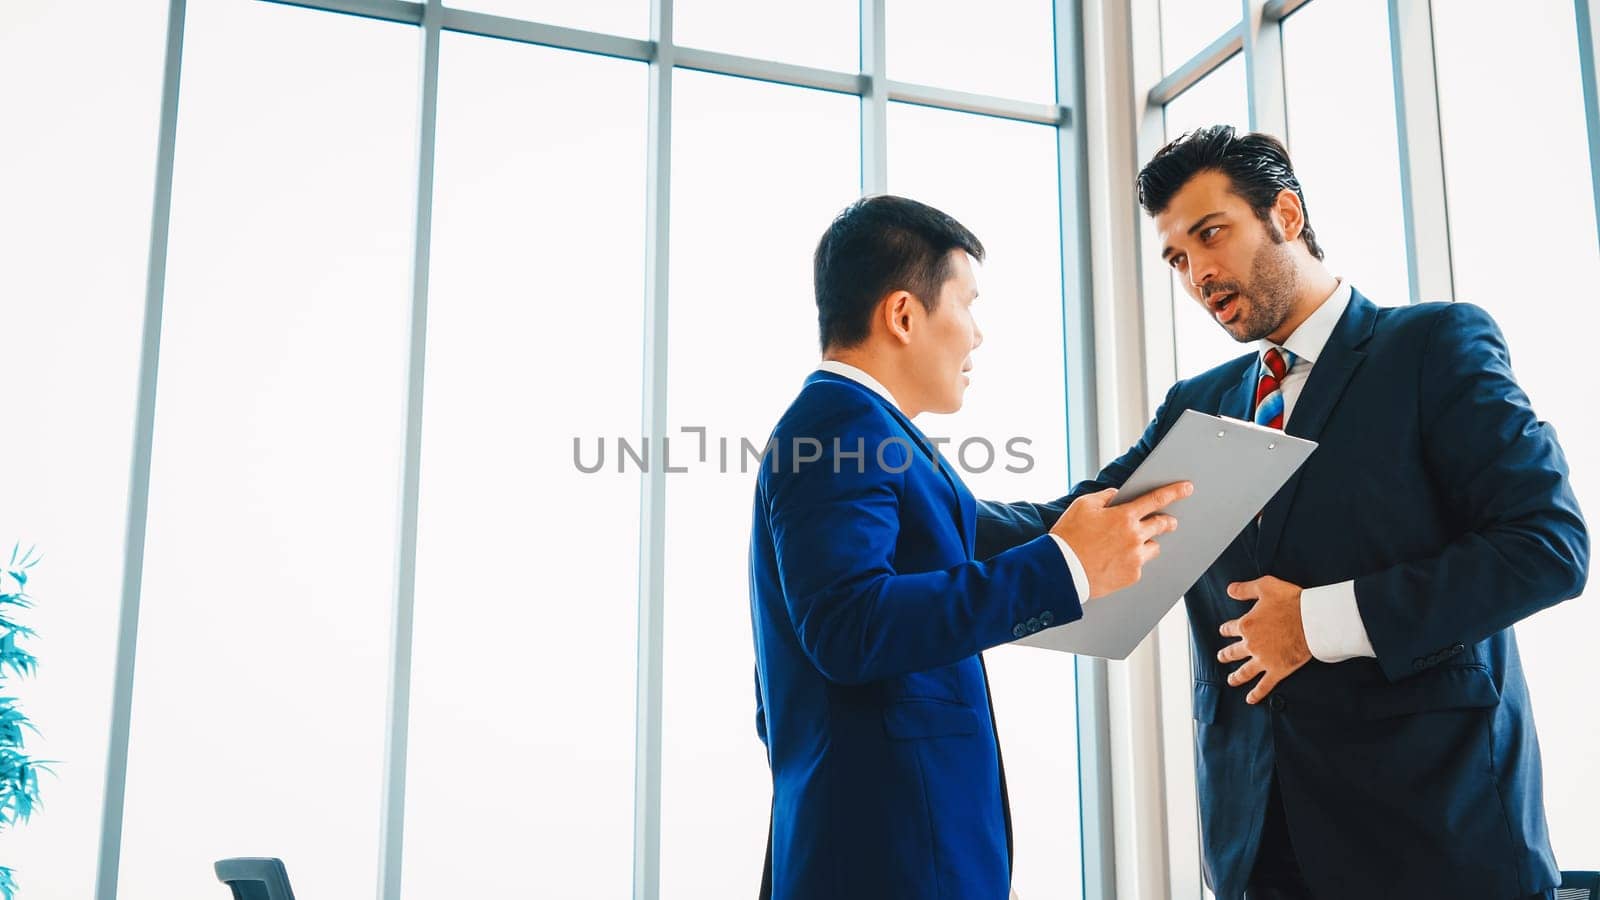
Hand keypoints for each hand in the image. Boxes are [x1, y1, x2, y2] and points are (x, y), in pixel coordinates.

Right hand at [1050, 481, 1190, 598]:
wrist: (1061, 572)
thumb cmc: (1069, 537)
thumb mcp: (1082, 506)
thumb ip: (1104, 497)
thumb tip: (1117, 496)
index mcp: (1124, 516)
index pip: (1156, 499)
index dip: (1174, 492)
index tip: (1187, 488)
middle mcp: (1135, 537)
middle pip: (1162, 525)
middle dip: (1167, 521)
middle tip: (1168, 522)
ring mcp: (1135, 558)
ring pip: (1153, 547)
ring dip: (1146, 543)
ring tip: (1128, 546)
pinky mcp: (1132, 576)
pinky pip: (1139, 565)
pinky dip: (1131, 561)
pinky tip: (1114, 562)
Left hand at [1217, 576, 1311, 703]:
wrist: (1313, 620)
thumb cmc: (1291, 602)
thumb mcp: (1265, 587)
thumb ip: (1245, 589)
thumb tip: (1229, 589)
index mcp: (1246, 625)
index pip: (1230, 628)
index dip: (1226, 629)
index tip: (1223, 631)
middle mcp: (1251, 645)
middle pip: (1233, 652)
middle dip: (1226, 655)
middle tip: (1221, 657)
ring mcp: (1263, 660)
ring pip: (1244, 672)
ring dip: (1236, 677)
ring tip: (1231, 680)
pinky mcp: (1278, 670)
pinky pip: (1264, 686)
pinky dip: (1256, 694)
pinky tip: (1250, 699)